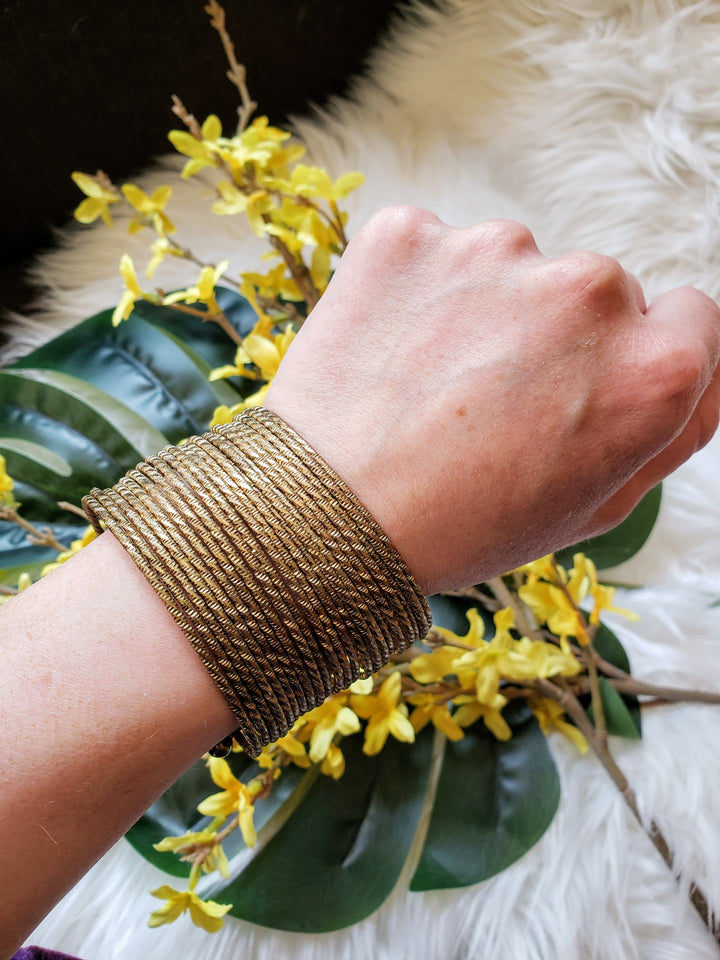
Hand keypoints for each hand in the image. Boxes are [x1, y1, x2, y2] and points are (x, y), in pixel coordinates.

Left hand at [266, 207, 719, 592]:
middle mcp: (588, 291)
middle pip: (600, 289)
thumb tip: (691, 362)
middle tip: (493, 403)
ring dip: (487, 309)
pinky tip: (393, 351)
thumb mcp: (595, 505)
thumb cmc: (461, 525)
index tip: (588, 385)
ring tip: (432, 384)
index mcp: (652, 369)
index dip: (636, 357)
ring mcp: (495, 250)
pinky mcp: (411, 233)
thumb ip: (670, 426)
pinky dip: (420, 290)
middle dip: (560, 336)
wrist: (324, 516)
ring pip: (514, 267)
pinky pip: (436, 251)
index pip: (689, 318)